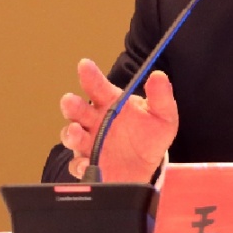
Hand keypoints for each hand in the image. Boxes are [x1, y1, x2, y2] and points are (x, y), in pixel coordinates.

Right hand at [59, 58, 178, 182]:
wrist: (149, 167)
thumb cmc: (151, 136)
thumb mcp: (163, 116)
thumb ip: (161, 97)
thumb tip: (159, 75)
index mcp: (111, 103)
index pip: (98, 86)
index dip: (90, 75)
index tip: (84, 65)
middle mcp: (95, 121)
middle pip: (78, 109)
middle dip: (72, 104)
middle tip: (69, 100)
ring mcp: (89, 143)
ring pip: (72, 135)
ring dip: (71, 133)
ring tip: (75, 131)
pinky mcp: (88, 164)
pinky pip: (78, 165)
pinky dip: (79, 164)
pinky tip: (87, 165)